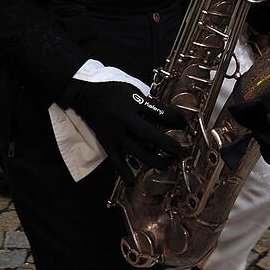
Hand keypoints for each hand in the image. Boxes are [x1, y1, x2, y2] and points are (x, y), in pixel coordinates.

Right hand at [64, 80, 180, 184]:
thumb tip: (167, 116)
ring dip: (154, 160)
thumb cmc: (112, 90)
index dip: (175, 119)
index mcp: (132, 103)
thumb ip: (147, 103)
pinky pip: (117, 161)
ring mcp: (114, 133)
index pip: (158, 113)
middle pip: (149, 135)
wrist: (85, 94)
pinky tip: (133, 180)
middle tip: (179, 151)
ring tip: (167, 165)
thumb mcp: (132, 90)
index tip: (184, 124)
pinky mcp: (106, 143)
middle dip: (167, 144)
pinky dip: (125, 172)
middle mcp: (123, 120)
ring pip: (136, 152)